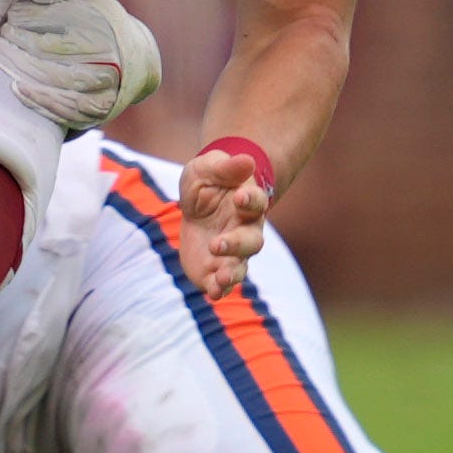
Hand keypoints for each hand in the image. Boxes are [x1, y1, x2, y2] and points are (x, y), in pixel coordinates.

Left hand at [0, 0, 163, 130]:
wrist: (136, 60)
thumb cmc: (100, 22)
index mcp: (105, 27)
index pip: (60, 21)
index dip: (29, 19)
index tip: (11, 16)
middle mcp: (109, 58)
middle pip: (53, 53)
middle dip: (19, 46)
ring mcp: (106, 87)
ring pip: (58, 82)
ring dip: (23, 70)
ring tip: (1, 57)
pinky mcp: (100, 110)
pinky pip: (65, 110)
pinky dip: (38, 100)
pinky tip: (16, 87)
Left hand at [178, 149, 269, 300]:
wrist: (196, 205)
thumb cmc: (207, 181)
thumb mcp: (207, 168)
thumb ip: (226, 167)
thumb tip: (247, 161)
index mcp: (248, 202)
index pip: (255, 202)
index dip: (249, 200)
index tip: (238, 197)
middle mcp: (246, 230)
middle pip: (252, 241)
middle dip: (236, 244)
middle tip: (217, 244)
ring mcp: (233, 253)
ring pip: (240, 266)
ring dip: (232, 273)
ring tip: (221, 278)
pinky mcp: (216, 269)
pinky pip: (222, 283)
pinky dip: (220, 289)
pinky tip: (213, 292)